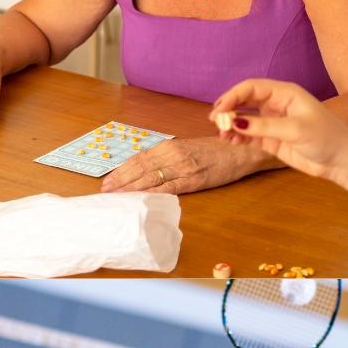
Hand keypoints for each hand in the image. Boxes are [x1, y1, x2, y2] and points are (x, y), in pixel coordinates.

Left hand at [100, 134, 269, 195]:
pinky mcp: (193, 180)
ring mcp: (183, 167)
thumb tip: (149, 169)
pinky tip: (140, 201)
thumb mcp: (188, 148)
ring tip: (116, 198)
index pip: (139, 158)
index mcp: (170, 146)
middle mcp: (173, 154)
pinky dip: (151, 195)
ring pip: (150, 178)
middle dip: (120, 181)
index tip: (108, 181)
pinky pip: (168, 189)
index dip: (121, 170)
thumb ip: (169, 157)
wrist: (242, 149)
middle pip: (140, 168)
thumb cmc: (216, 150)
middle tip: (105, 192)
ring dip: (131, 189)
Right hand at [210, 78, 347, 181]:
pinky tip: (232, 142)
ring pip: (244, 118)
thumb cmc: (325, 137)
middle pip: (245, 100)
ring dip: (231, 125)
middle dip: (228, 108)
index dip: (233, 96)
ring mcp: (273, 122)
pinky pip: (250, 134)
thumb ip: (264, 126)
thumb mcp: (294, 129)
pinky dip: (239, 137)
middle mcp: (276, 104)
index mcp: (285, 93)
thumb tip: (235, 124)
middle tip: (214, 122)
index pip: (252, 88)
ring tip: (222, 136)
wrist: (340, 160)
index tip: (219, 110)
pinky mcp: (272, 139)